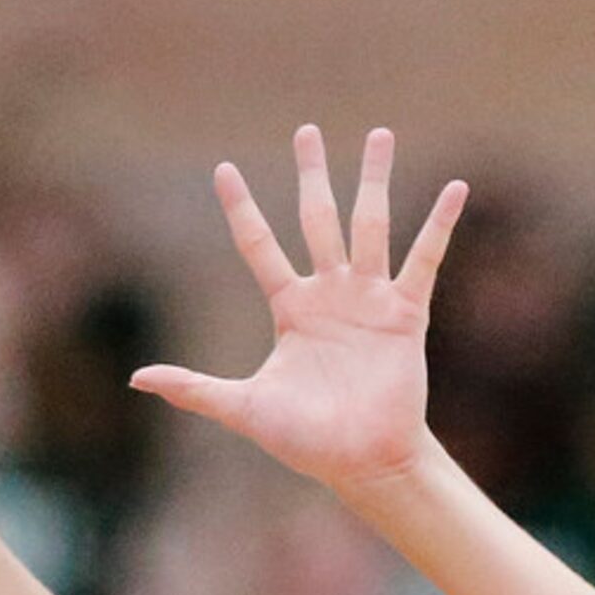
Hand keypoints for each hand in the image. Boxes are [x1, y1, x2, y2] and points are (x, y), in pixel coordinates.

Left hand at [131, 126, 465, 495]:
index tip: (223, 170)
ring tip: (379, 133)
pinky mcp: (405, 314)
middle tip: (305, 131)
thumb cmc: (305, 440)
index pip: (258, 246)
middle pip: (317, 219)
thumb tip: (138, 379)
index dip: (241, 209)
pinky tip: (456, 188)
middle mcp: (329, 294)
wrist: (361, 462)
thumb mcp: (243, 408)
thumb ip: (194, 389)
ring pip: (369, 224)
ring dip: (373, 179)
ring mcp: (369, 300)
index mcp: (290, 309)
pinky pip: (424, 260)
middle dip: (311, 175)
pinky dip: (440, 224)